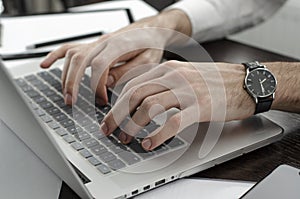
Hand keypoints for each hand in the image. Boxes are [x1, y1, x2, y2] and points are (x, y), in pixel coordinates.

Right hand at [40, 10, 191, 105]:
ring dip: (66, 76)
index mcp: (119, 46)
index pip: (99, 66)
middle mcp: (104, 42)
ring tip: (67, 95)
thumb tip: (106, 82)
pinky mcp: (94, 45)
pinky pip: (70, 47)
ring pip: (72, 55)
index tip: (102, 101)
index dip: (96, 86)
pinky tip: (46, 65)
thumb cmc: (152, 46)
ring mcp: (96, 43)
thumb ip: (128, 71)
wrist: (152, 30)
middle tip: (72, 102)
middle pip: (80, 59)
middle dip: (72, 83)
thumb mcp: (148, 61)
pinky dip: (55, 56)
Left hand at [100, 61, 254, 149]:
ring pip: (149, 106)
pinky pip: (172, 122)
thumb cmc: (215, 81)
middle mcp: (175, 76)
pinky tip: (150, 143)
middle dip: (118, 115)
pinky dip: (158, 135)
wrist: (247, 82)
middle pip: (135, 95)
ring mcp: (188, 90)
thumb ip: (164, 83)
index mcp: (168, 68)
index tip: (110, 117)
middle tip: (110, 130)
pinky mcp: (201, 107)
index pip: (133, 85)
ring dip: (134, 125)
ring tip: (129, 139)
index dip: (117, 103)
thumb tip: (141, 101)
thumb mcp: (185, 74)